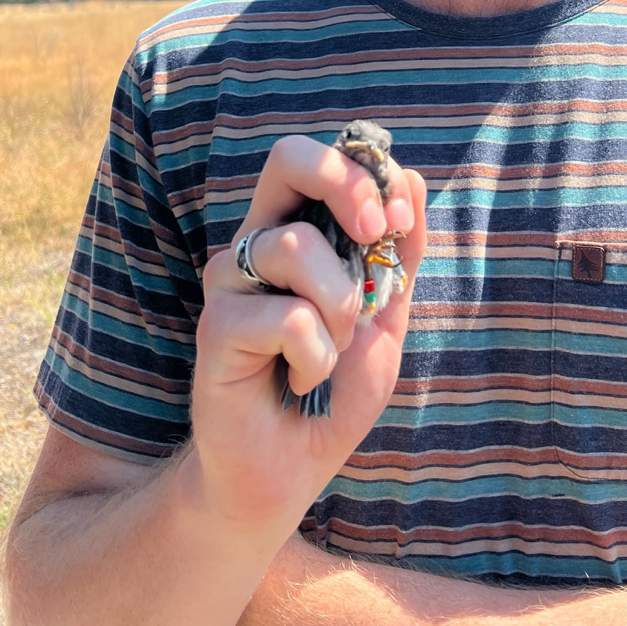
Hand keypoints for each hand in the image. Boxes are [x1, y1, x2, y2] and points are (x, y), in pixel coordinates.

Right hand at [189, 135, 426, 534]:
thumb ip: (399, 253)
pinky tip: (304, 379)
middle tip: (373, 233)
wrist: (292, 467)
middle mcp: (257, 242)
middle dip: (345, 184)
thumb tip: (411, 182)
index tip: (400, 219)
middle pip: (288, 158)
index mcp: (297, 228)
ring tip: (333, 350)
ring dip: (341, 308)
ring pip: (298, 246)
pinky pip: (289, 317)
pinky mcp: (214, 327)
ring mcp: (231, 282)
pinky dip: (318, 356)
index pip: (321, 158)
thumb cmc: (337, 388)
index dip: (369, 172)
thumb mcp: (386, 313)